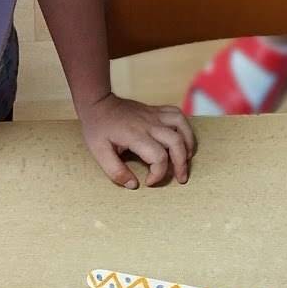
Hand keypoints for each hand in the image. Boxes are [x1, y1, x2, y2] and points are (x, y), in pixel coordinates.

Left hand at [78, 93, 195, 188]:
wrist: (98, 103)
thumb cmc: (98, 128)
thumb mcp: (99, 152)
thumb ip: (115, 171)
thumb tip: (133, 185)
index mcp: (135, 135)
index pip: (158, 157)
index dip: (158, 174)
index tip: (149, 181)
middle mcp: (149, 124)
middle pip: (176, 143)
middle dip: (181, 164)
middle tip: (180, 179)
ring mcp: (154, 115)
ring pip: (182, 126)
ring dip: (188, 144)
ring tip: (187, 159)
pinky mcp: (156, 111)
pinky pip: (178, 115)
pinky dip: (185, 128)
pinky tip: (182, 140)